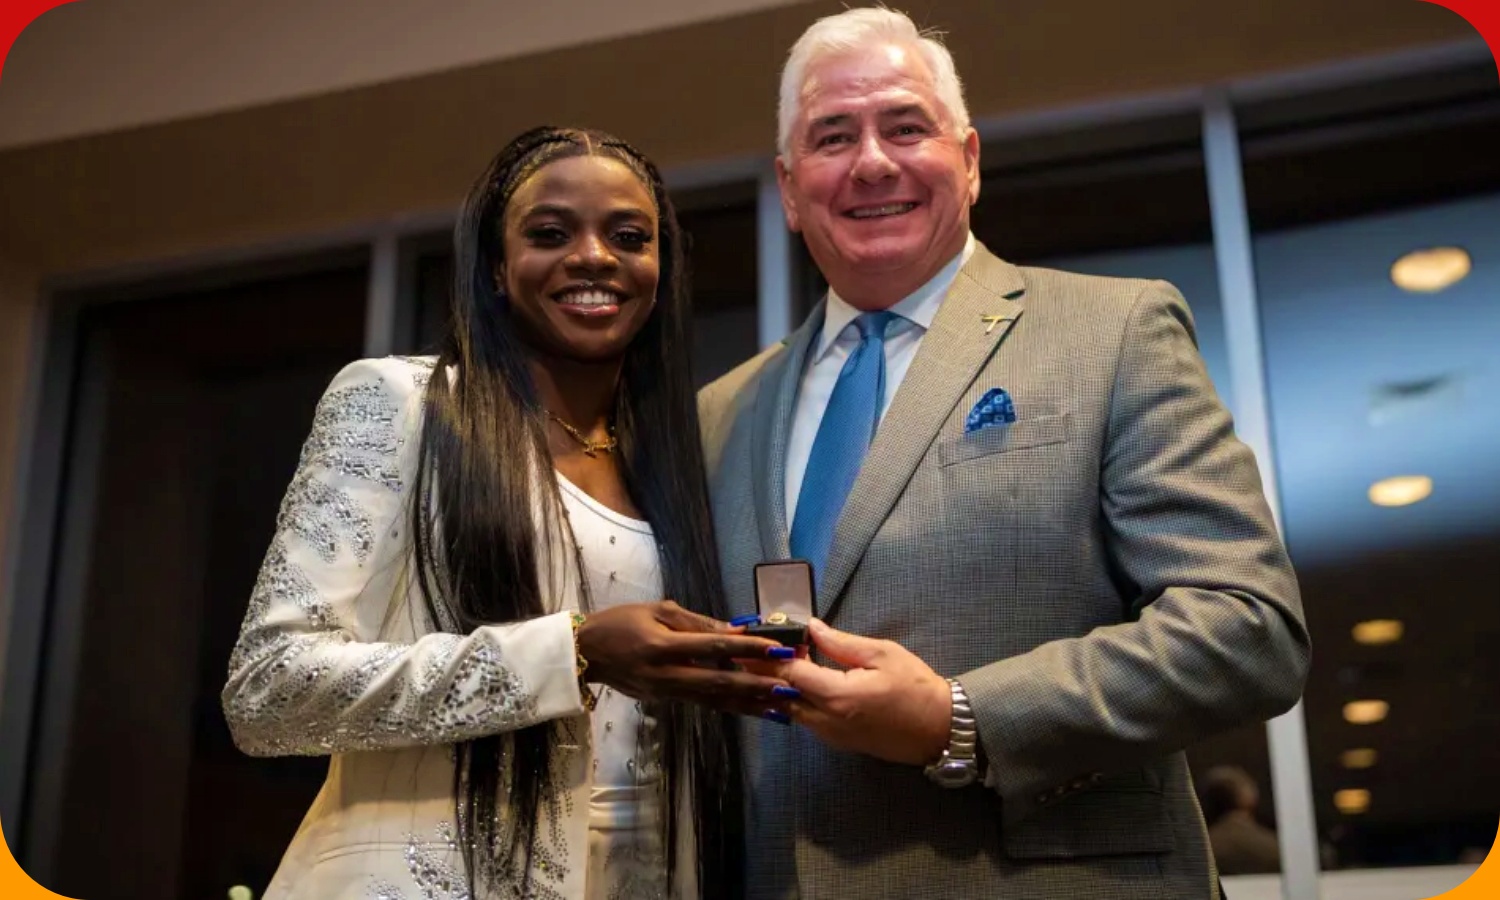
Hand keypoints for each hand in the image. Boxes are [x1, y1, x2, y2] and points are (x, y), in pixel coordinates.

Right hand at [578, 601, 792, 715]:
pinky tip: (754, 710)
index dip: (747, 650)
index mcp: (663, 645)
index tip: (778, 650)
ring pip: (714, 701)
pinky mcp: (667, 702)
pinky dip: (732, 707)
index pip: (713, 647)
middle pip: (719, 683)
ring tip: (781, 707)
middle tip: (790, 687)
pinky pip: (704, 704)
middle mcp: (666, 674)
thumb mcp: (658, 610)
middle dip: (756, 687)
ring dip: (749, 704)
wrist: (586, 653)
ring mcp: (666, 693)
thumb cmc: (621, 622)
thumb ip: (697, 622)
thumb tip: (736, 631)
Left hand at [774, 619, 952, 765]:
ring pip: (791, 711)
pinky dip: (796, 701)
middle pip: (783, 696)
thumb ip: (841, 643)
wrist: (941, 729)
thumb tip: (812, 629)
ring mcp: (832, 736)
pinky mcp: (838, 743)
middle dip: (770, 673)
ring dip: (782, 688)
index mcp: (837, 697)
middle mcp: (827, 721)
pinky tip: (800, 683)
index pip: (790, 674)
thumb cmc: (915, 687)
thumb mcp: (882, 654)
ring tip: (780, 663)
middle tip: (761, 650)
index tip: (768, 639)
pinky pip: (806, 721)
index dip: (775, 656)